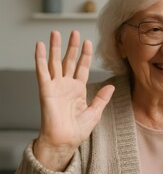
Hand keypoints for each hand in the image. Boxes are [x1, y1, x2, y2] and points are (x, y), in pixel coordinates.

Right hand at [33, 30, 113, 170]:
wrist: (65, 141)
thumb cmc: (78, 130)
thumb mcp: (94, 113)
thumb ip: (101, 98)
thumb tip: (112, 86)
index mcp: (78, 89)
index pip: (82, 67)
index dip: (85, 54)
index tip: (88, 42)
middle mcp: (66, 85)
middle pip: (69, 60)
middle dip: (72, 46)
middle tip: (74, 31)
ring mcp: (55, 86)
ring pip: (55, 62)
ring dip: (55, 47)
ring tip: (55, 32)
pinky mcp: (46, 90)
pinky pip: (42, 71)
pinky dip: (40, 58)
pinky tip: (39, 46)